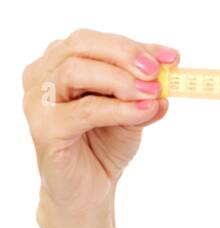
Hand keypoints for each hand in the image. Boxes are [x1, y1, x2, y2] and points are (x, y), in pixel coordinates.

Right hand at [22, 28, 179, 221]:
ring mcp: (38, 101)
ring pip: (75, 72)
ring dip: (122, 81)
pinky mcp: (43, 129)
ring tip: (153, 94)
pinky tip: (144, 112)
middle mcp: (42, 75)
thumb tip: (170, 70)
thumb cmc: (106, 141)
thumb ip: (147, 88)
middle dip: (125, 55)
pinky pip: (84, 111)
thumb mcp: (134, 107)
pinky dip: (119, 109)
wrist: (91, 186)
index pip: (96, 41)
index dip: (136, 46)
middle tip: (157, 73)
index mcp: (60, 62)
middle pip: (80, 46)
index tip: (173, 57)